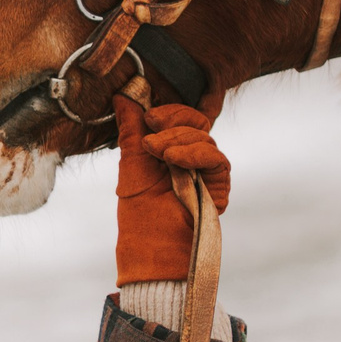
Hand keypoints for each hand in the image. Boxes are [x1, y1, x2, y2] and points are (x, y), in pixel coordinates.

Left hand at [114, 91, 230, 285]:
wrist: (150, 246)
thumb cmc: (138, 212)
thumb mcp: (131, 162)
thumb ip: (131, 129)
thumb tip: (122, 95)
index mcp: (170, 151)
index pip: (180, 118)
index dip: (168, 111)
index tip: (148, 115)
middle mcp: (191, 159)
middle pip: (196, 122)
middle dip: (173, 121)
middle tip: (152, 130)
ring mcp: (206, 172)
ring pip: (205, 138)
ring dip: (178, 140)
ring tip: (158, 154)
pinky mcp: (219, 186)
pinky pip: (216, 159)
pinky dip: (195, 154)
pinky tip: (175, 160)